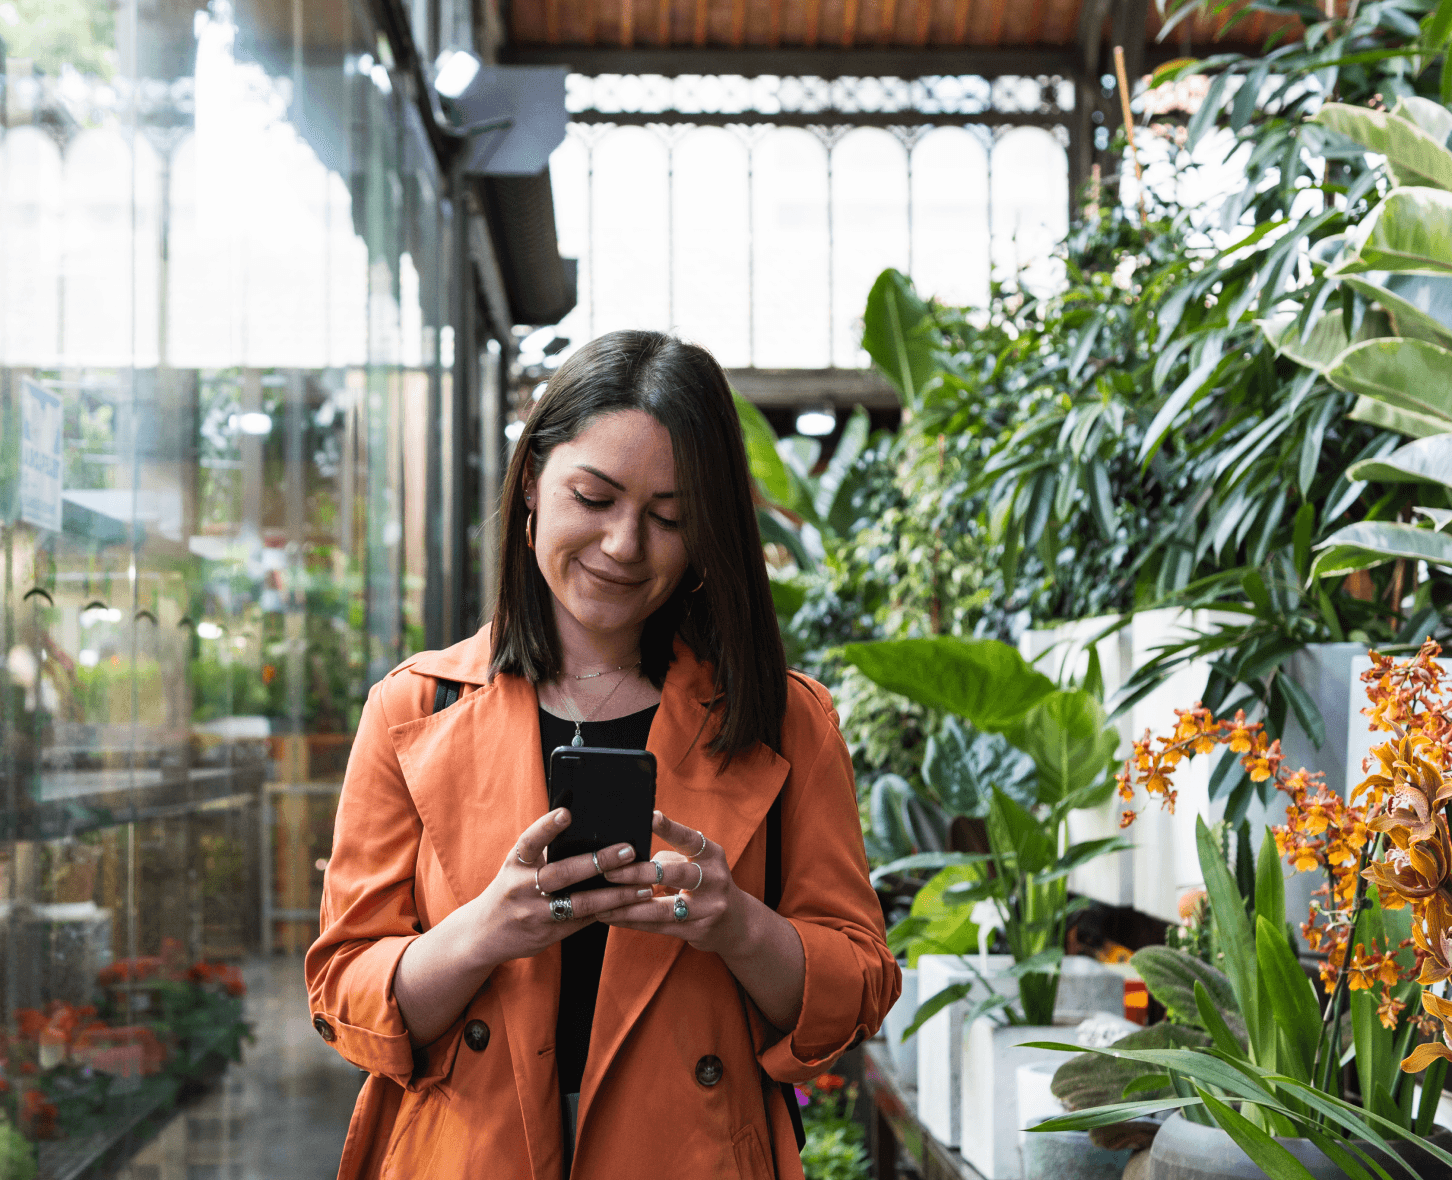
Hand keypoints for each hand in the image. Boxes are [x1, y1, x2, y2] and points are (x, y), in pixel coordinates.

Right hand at [468, 808, 653, 964]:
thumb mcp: (518, 866)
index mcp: (515, 863)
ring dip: (614, 895)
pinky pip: (582, 923)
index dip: (547, 827)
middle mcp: (521, 888)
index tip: (567, 813)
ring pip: (579, 904)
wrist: (483, 934)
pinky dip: (607, 913)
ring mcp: (534, 914)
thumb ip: (545, 850)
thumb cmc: (511, 889)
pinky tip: (631, 906)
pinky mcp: (546, 935)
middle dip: (598, 862)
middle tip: (628, 851)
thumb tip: (587, 826)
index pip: (530, 841)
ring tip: (642, 886)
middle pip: (562, 873)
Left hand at [595, 810, 743, 955]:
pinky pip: (659, 926)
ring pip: (662, 907)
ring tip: (601, 903)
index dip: (670, 828)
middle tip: (610, 871)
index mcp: (711, 855)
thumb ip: (669, 859)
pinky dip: (633, 921)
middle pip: (674, 874)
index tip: (650, 816)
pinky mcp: (698, 930)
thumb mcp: (699, 864)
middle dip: (639, 873)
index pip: (689, 839)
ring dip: (628, 905)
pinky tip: (612, 918)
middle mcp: (714, 879)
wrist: (737, 923)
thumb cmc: (706, 884)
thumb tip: (629, 861)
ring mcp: (708, 907)